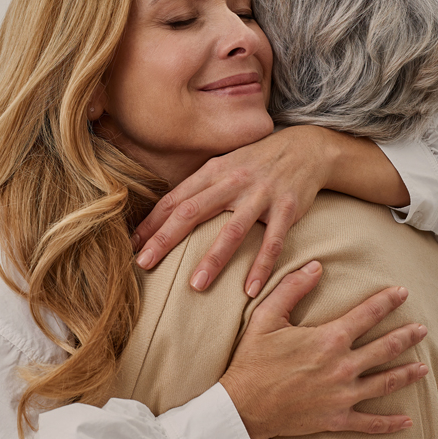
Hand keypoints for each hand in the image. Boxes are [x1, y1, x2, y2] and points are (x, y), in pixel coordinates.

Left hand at [132, 126, 332, 295]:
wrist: (305, 147)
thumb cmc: (255, 162)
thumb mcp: (223, 166)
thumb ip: (197, 188)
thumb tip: (162, 215)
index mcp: (211, 172)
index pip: (173, 200)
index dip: (151, 223)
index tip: (132, 246)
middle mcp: (232, 182)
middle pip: (191, 213)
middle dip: (165, 240)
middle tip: (143, 264)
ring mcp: (260, 195)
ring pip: (232, 230)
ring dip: (213, 259)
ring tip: (196, 285)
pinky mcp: (287, 209)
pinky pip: (273, 242)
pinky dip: (262, 266)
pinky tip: (251, 291)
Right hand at [219, 261, 427, 438]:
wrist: (243, 405)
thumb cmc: (252, 360)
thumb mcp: (266, 317)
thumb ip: (292, 289)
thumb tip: (316, 267)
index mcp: (328, 339)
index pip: (367, 315)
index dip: (387, 302)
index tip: (402, 293)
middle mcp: (342, 367)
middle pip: (385, 348)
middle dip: (406, 336)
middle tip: (422, 329)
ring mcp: (342, 396)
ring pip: (385, 383)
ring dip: (407, 374)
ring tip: (424, 368)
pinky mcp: (336, 420)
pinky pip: (371, 423)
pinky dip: (391, 423)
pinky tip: (407, 421)